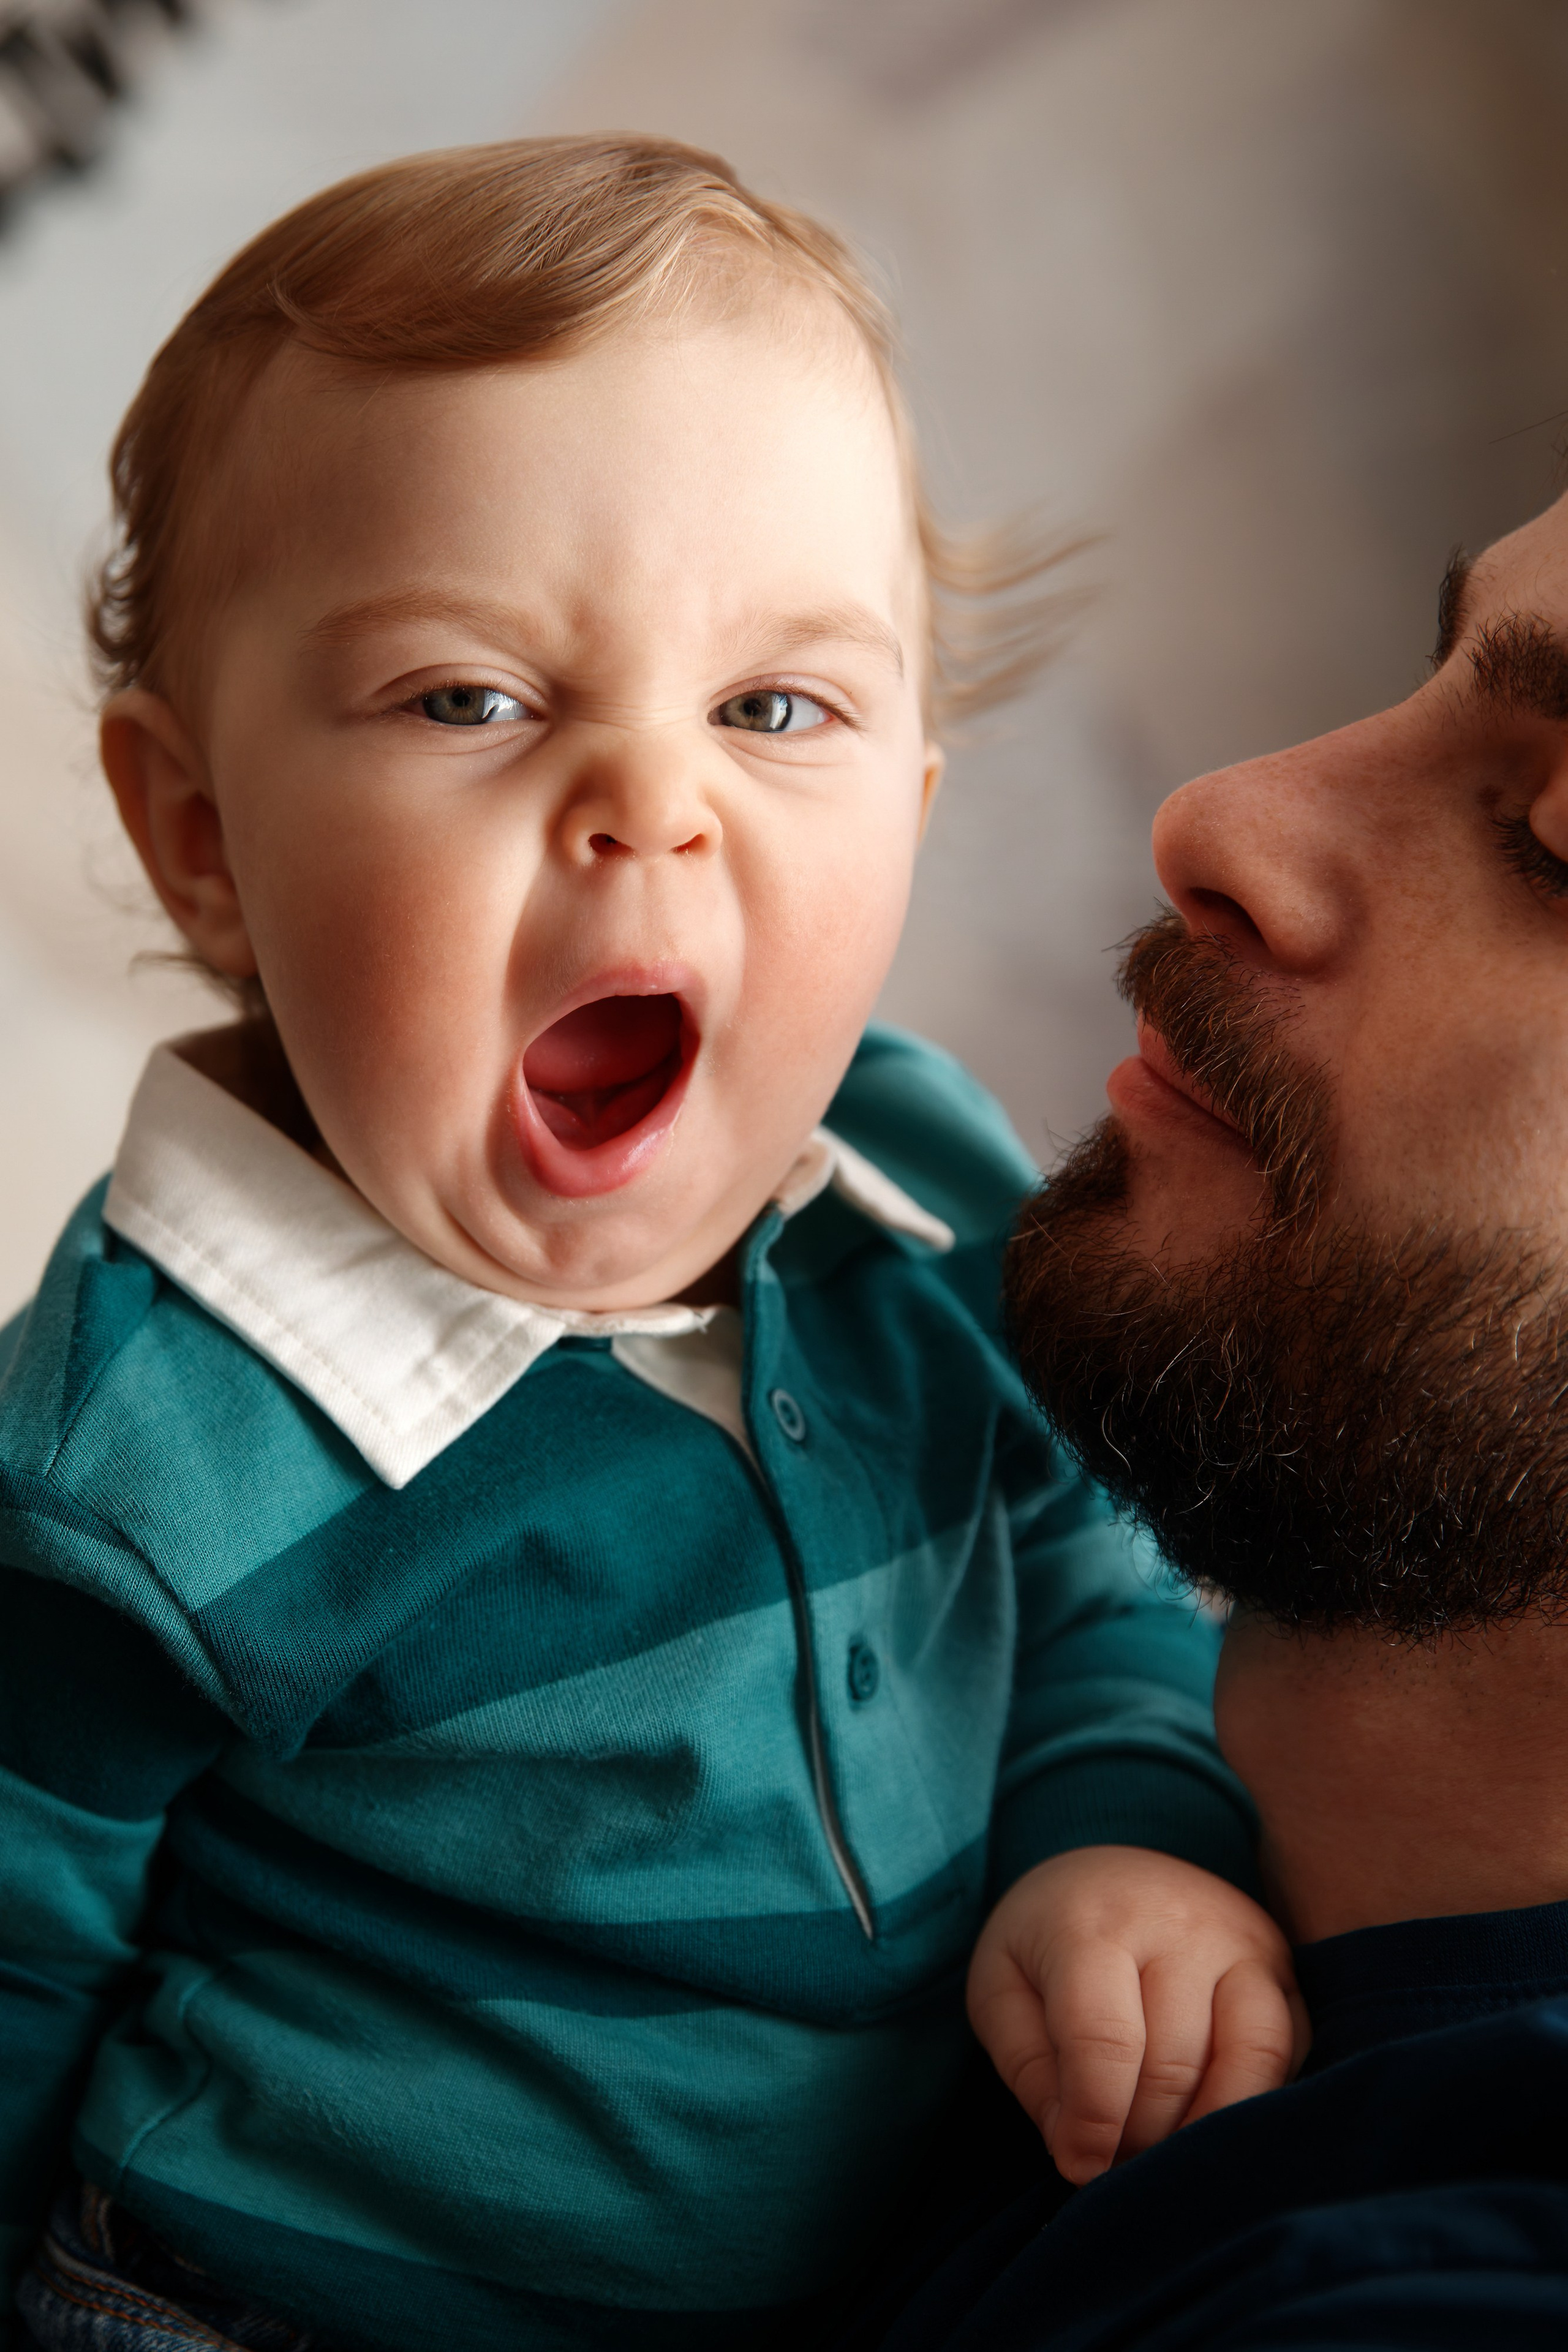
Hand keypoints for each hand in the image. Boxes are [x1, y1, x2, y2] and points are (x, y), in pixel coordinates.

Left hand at [966, 1843, 1308, 2184]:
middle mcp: (1179, 1922)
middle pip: (1174, 2065)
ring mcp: (1242, 1939)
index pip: (1105, 2040)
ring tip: (1161, 2149)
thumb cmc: (1047, 1943)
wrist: (1109, 1873)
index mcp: (1094, 1923)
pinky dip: (1253, 2102)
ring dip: (1203, 2128)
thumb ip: (1028, 2070)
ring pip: (1249, 2060)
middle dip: (1140, 2135)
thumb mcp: (1001, 1990)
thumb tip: (1079, 2153)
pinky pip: (1289, 2051)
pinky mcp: (1283, 1966)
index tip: (1079, 2167)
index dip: (1094, 2122)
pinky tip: (1210, 2117)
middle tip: (1114, 2160)